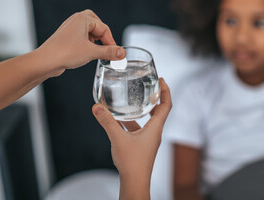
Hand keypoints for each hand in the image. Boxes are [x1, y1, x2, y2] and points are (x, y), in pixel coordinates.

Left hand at [36, 9, 125, 76]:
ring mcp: (70, 29)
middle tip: (107, 46)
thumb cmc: (65, 52)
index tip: (115, 53)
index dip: (111, 42)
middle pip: (96, 24)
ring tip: (96, 51)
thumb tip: (122, 53)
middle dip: (103, 35)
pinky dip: (87, 44)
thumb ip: (109, 52)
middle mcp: (76, 21)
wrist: (45, 61)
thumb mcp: (92, 52)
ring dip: (95, 41)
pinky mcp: (66, 38)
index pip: (104, 28)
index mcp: (82, 19)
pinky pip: (81, 38)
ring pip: (88, 31)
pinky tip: (87, 53)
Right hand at [92, 78, 171, 198]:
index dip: (166, 91)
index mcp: (155, 128)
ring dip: (141, 111)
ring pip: (147, 121)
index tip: (162, 80)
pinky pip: (138, 129)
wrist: (134, 183)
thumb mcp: (118, 139)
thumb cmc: (132, 163)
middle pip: (159, 111)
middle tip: (148, 87)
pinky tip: (119, 121)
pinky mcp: (142, 146)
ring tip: (131, 101)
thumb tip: (97, 108)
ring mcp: (148, 140)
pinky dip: (131, 123)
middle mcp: (154, 132)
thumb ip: (107, 122)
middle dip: (155, 98)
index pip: (166, 105)